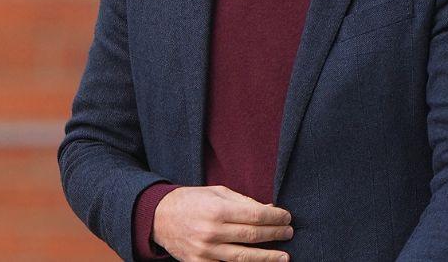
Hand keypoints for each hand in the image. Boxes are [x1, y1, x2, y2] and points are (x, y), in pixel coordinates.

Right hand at [152, 185, 291, 260]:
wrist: (158, 217)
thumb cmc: (190, 201)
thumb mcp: (215, 193)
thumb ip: (243, 202)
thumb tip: (270, 210)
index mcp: (216, 210)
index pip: (255, 216)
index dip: (275, 218)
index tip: (286, 217)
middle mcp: (211, 231)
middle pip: (252, 236)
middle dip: (275, 234)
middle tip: (289, 232)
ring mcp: (205, 250)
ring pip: (244, 257)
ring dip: (267, 257)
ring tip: (284, 257)